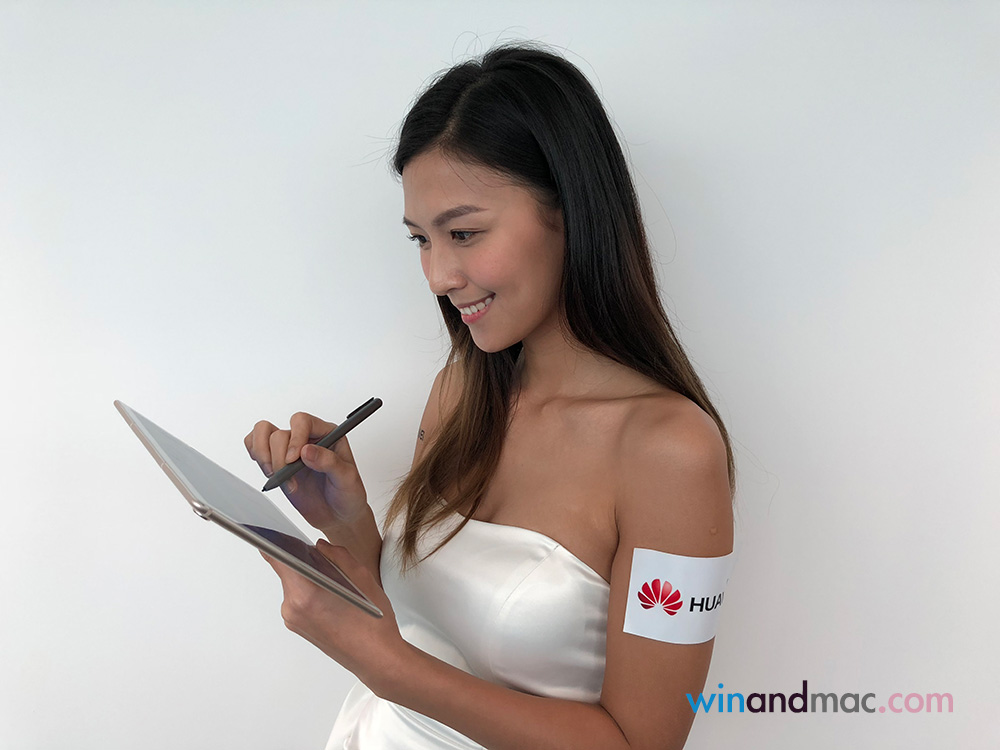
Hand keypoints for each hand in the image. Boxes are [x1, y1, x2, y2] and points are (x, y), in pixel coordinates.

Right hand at [245, 412, 368, 531]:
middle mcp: (307, 438)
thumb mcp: (347, 478)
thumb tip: (307, 450)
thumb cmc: (347, 494)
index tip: (294, 459)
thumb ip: (329, 462)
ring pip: (263, 433)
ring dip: (264, 456)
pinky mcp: (277, 461)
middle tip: (288, 477)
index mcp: (328, 434)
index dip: (295, 438)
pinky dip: (256, 455)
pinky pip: (255, 444)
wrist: (338, 515)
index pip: (303, 421)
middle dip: (279, 457)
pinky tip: (269, 472)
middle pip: (279, 433)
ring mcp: (290, 449)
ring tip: (276, 476)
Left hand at [260, 539, 406, 694]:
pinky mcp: (298, 628)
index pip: (276, 558)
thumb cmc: (373, 623)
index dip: (276, 541)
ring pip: (294, 586)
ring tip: (336, 583)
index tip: (278, 530)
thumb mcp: (362, 578)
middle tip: (327, 560)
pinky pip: (298, 600)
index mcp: (305, 593)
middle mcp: (292, 608)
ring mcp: (293, 620)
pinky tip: (333, 597)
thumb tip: (320, 546)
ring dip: (309, 578)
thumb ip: (338, 555)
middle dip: (303, 561)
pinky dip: (311, 593)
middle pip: (287, 572)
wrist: (377, 660)